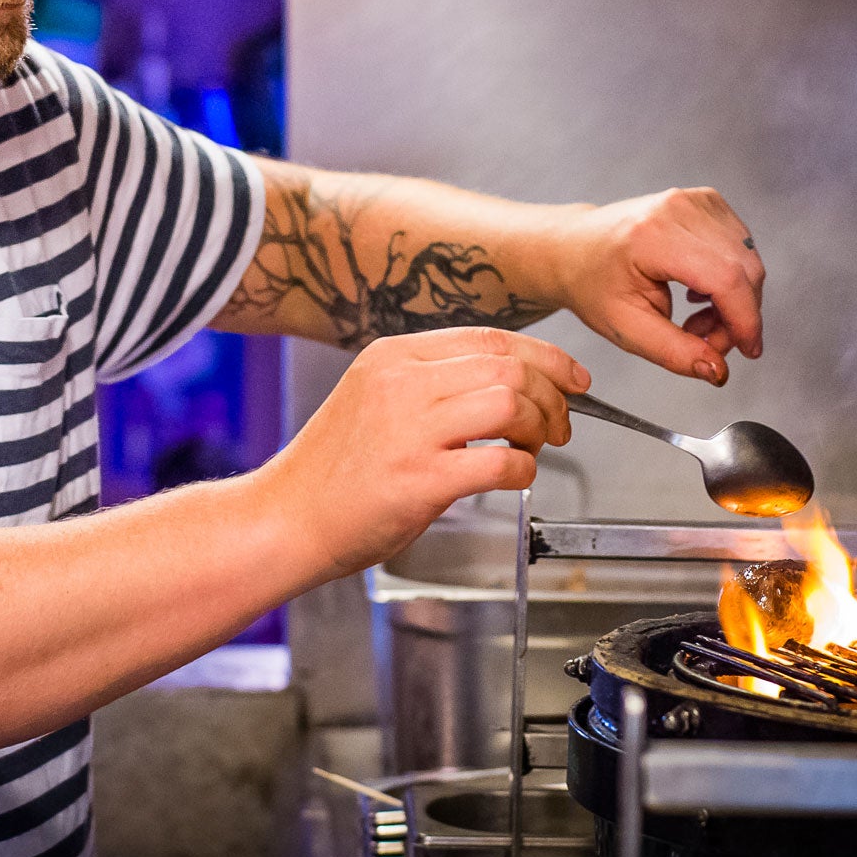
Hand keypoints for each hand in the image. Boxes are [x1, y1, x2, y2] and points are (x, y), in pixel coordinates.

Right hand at [255, 325, 580, 577]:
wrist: (286, 518)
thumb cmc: (333, 471)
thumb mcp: (373, 398)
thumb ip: (429, 383)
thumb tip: (505, 384)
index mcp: (391, 357)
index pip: (489, 338)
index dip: (543, 356)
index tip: (570, 377)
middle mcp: (401, 383)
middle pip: (507, 366)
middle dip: (551, 394)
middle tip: (559, 422)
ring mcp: (409, 430)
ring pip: (509, 402)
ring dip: (540, 426)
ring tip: (536, 447)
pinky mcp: (419, 479)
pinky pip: (500, 462)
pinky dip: (523, 469)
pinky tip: (515, 476)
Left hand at [548, 187, 763, 385]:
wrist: (574, 248)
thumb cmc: (592, 284)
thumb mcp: (625, 328)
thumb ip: (674, 353)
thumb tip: (717, 371)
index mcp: (653, 236)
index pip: (724, 277)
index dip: (745, 319)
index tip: (749, 351)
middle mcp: (678, 209)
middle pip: (744, 269)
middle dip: (737, 316)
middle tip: (705, 342)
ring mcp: (695, 199)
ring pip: (748, 260)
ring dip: (734, 301)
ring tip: (695, 321)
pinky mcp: (706, 202)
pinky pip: (741, 248)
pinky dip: (730, 280)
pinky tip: (698, 294)